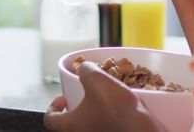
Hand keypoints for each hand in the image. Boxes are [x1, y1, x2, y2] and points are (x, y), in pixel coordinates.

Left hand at [43, 62, 159, 131]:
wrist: (143, 131)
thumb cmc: (116, 109)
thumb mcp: (96, 79)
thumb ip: (85, 70)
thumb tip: (84, 68)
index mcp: (69, 126)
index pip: (50, 120)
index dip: (53, 107)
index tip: (62, 98)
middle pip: (70, 124)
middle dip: (76, 109)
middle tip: (84, 99)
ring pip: (89, 127)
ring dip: (94, 114)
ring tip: (105, 101)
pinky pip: (107, 129)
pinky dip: (110, 121)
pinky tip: (120, 110)